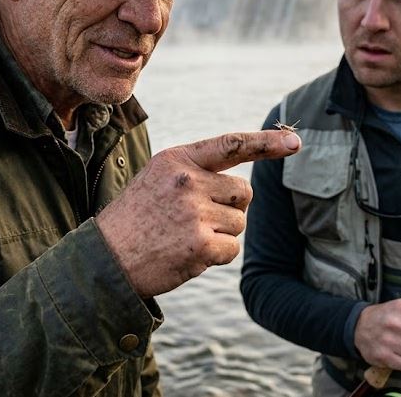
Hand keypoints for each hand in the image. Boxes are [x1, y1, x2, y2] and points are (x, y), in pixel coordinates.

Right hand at [96, 130, 301, 297]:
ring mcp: (194, 213)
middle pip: (243, 191)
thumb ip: (196, 171)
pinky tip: (189, 254)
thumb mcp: (158, 179)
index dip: (267, 142)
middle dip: (230, 208)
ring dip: (221, 233)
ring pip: (239, 222)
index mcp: (178, 159)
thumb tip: (242, 184)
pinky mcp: (200, 245)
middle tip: (195, 220)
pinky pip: (232, 249)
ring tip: (184, 236)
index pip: (231, 145)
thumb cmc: (136, 219)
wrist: (105, 258)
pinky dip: (217, 256)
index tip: (294, 141)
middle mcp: (188, 181)